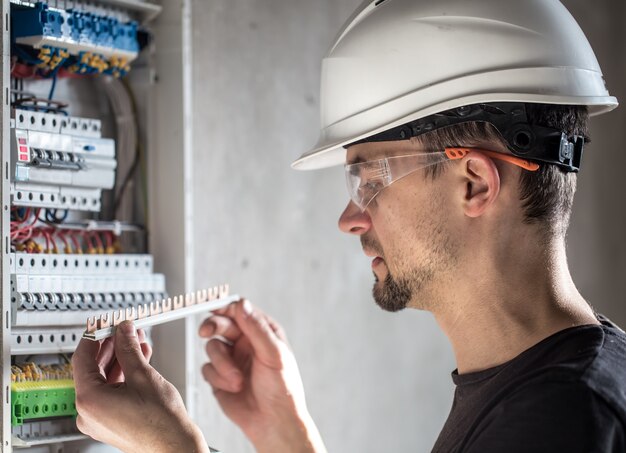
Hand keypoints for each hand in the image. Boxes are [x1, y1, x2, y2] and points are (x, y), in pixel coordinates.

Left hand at [72, 321, 208, 452]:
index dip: (95, 336)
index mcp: (89, 400)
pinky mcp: (111, 421)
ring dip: (121, 359)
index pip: (83, 357)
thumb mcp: (143, 375)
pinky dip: (124, 375)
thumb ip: (129, 349)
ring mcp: (99, 418)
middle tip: (124, 330)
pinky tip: (139, 360)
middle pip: (93, 368)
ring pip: (104, 379)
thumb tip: (123, 331)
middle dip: (112, 346)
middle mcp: (88, 412)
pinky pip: (112, 391)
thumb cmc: (160, 423)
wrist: (174, 446)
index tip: (104, 324)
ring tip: (137, 342)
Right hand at [199, 299, 326, 452]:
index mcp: (262, 333)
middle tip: (206, 332)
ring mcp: (232, 359)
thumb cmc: (282, 389)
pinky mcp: (220, 377)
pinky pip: (207, 369)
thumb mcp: (274, 354)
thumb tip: (242, 304)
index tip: (214, 308)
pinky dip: (218, 378)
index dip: (225, 307)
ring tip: (237, 379)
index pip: (240, 311)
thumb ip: (256, 328)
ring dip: (222, 364)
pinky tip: (233, 387)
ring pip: (212, 347)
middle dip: (212, 327)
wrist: (272, 422)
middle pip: (220, 324)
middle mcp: (245, 343)